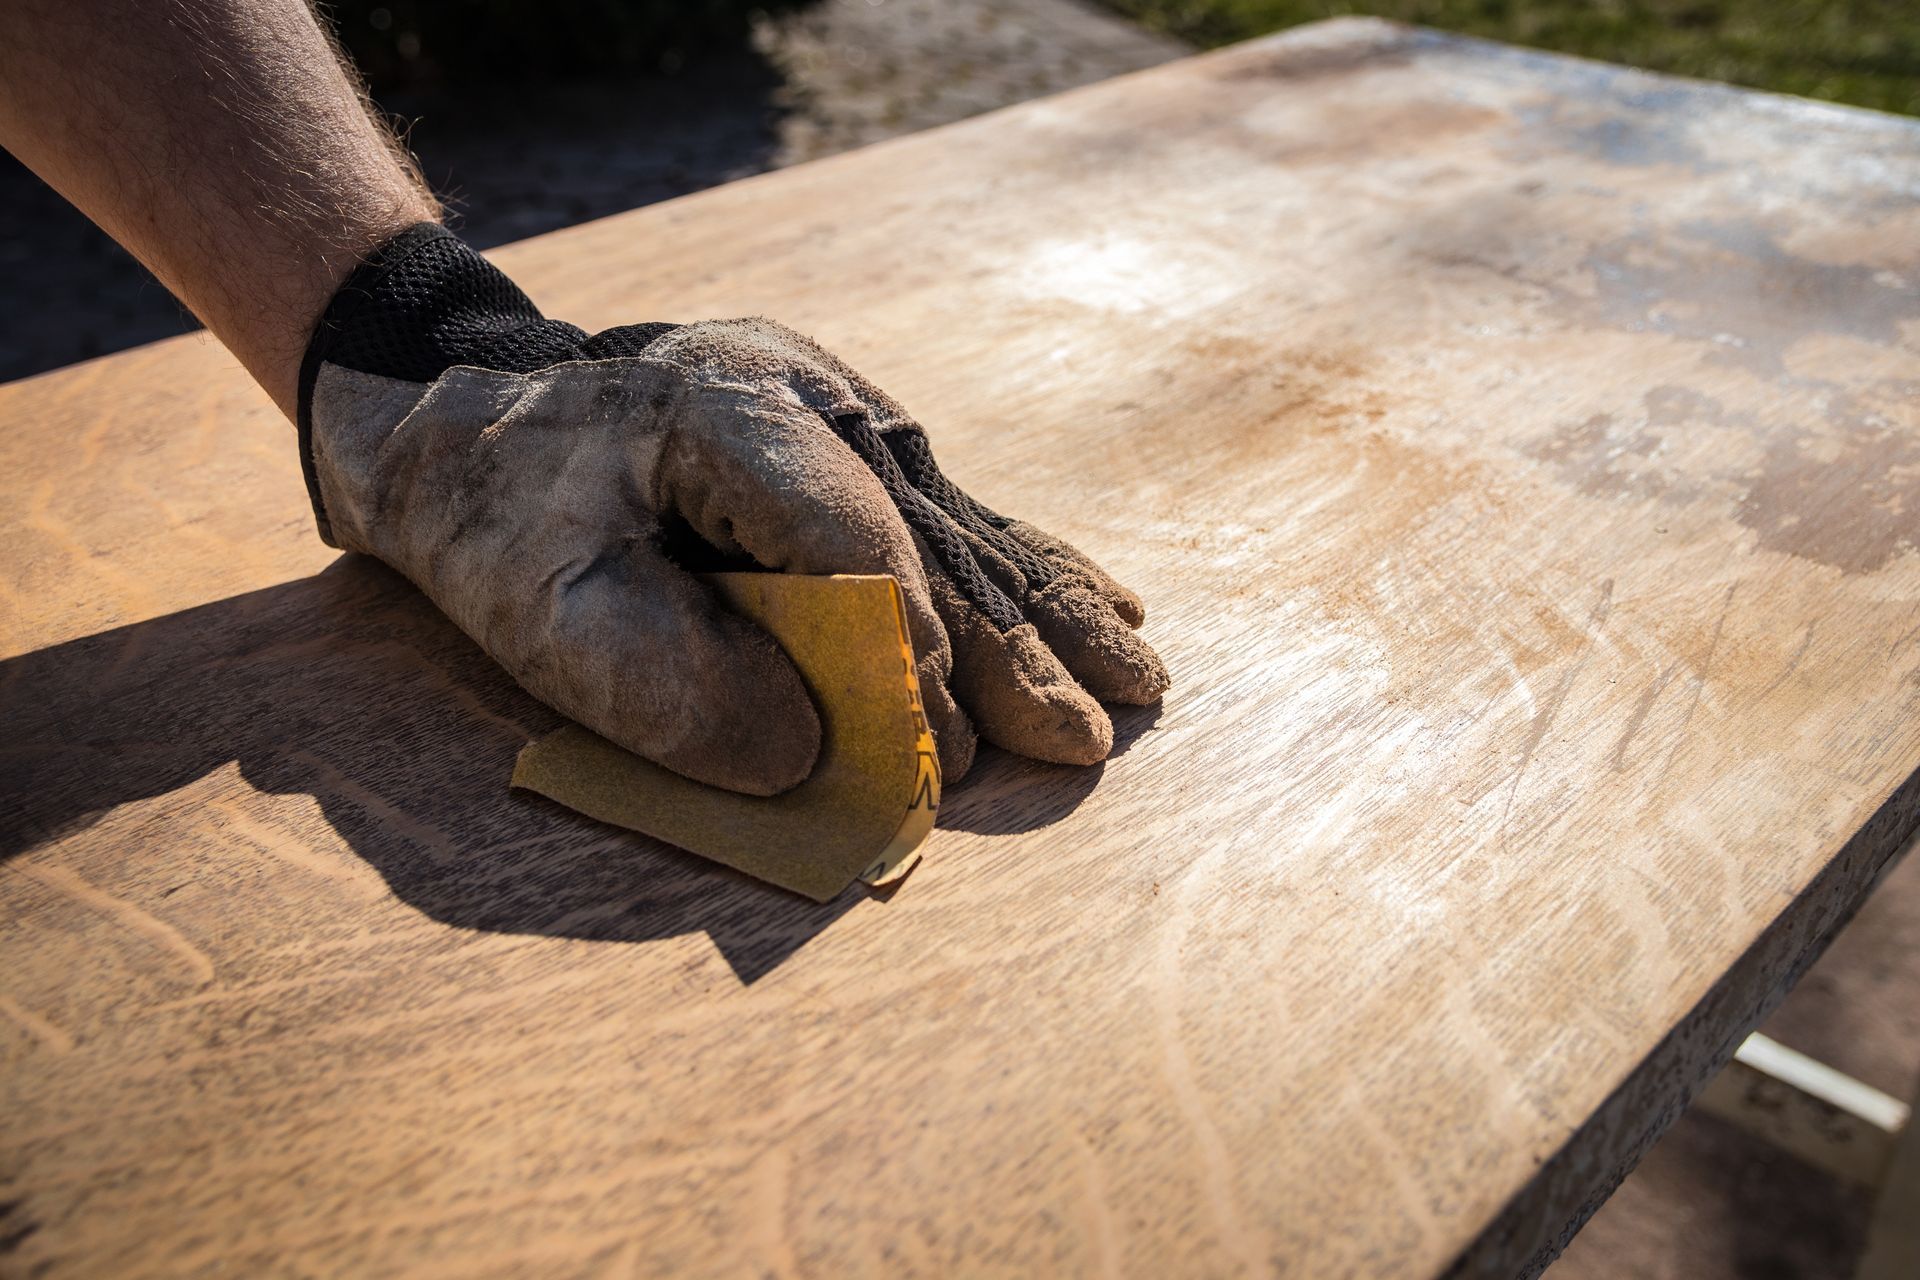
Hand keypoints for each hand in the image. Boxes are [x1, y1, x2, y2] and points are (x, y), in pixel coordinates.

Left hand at [300, 225, 1167, 793]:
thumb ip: (662, 683)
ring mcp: (838, 406)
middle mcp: (810, 394)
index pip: (857, 546)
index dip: (910, 660)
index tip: (943, 764)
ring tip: (1135, 685)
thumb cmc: (492, 508)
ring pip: (965, 522)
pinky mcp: (847, 436)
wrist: (457, 401)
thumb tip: (810, 755)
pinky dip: (1027, 568)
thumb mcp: (534, 603)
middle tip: (1082, 745)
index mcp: (731, 408)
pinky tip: (1104, 602)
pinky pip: (954, 511)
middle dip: (1012, 650)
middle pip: (936, 535)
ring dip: (1048, 614)